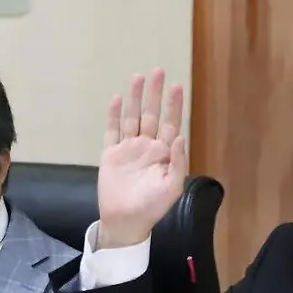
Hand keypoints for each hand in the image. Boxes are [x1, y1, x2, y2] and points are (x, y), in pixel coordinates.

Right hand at [96, 68, 187, 248]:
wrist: (125, 221)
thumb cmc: (152, 207)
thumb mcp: (172, 188)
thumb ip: (178, 162)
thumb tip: (180, 137)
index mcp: (164, 153)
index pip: (171, 123)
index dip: (174, 105)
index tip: (177, 86)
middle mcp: (147, 146)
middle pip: (152, 114)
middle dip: (155, 93)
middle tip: (158, 71)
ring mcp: (128, 148)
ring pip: (132, 117)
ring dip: (135, 98)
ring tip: (138, 77)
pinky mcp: (111, 154)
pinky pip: (112, 130)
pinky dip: (113, 115)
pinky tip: (116, 99)